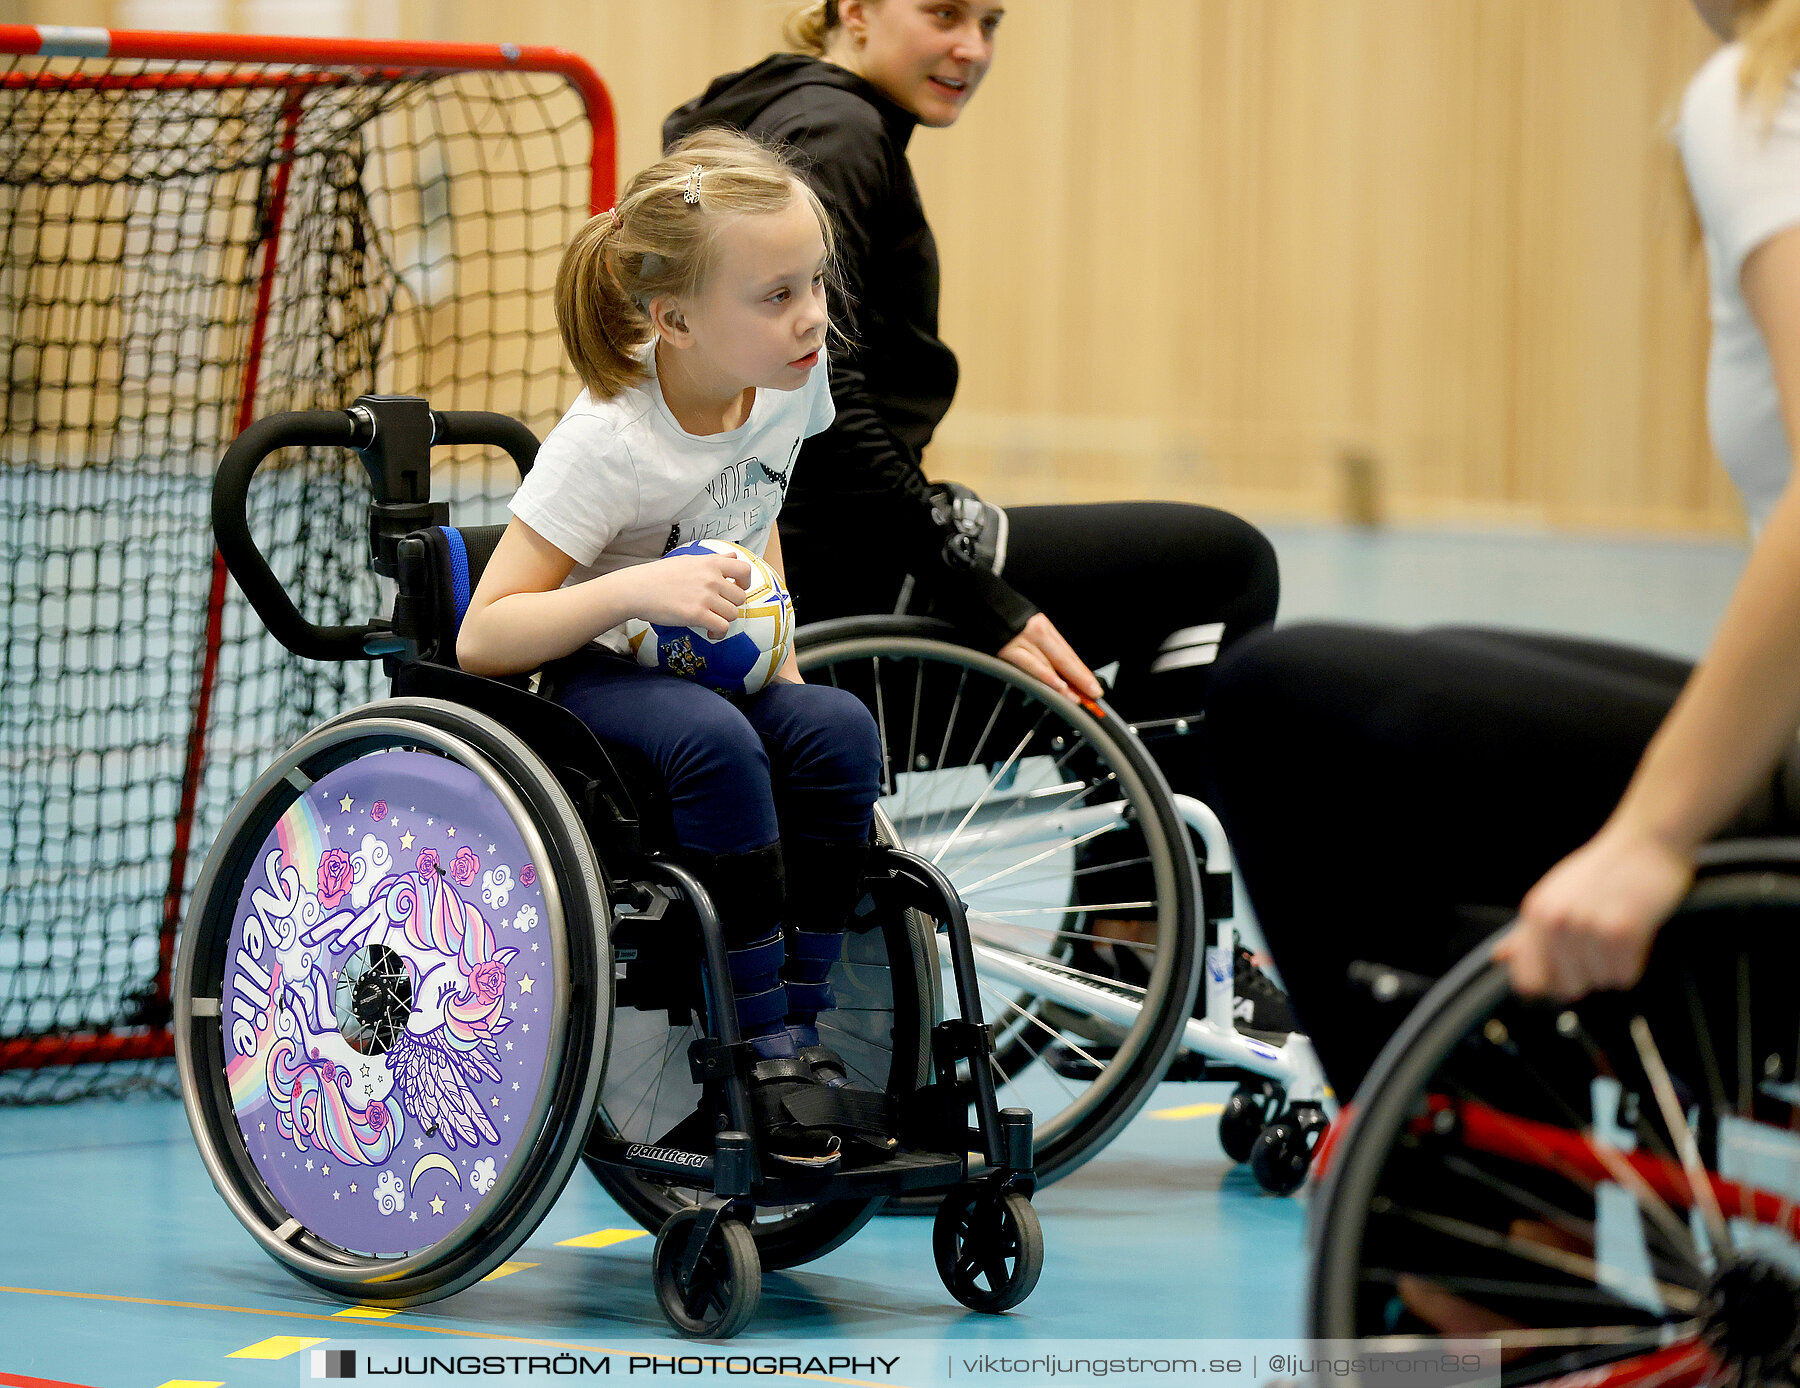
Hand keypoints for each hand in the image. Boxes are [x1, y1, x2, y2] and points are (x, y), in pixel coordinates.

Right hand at [629, 553, 751, 638]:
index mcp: (710, 563)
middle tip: (717, 608)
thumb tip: (733, 557)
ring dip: (724, 619)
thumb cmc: (659, 575)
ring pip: (733, 613)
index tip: (736, 588)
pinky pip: (722, 627)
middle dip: (731, 605)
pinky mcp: (697, 614)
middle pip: (740, 597)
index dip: (744, 582)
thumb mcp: (688, 560)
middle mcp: (711, 578)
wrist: (637, 589)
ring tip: (711, 620)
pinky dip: (718, 633)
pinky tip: (709, 631)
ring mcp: (705, 596)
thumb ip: (713, 560)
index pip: (744, 570)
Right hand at [997, 613, 1103, 701]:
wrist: (980, 607)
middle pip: (1064, 658)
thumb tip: (1062, 677)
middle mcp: (1036, 631)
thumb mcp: (1028, 632)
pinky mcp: (1008, 649)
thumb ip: (1043, 651)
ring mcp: (1022, 640)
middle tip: (1094, 694)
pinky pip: (1030, 664)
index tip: (1094, 687)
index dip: (1082, 672)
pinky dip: (1045, 675)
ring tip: (1076, 698)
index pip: (1068, 653)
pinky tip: (1057, 685)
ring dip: (1064, 683)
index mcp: (1044, 628)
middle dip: (1081, 679)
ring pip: (1049, 664)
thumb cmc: (1001, 623)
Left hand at [1493, 825, 1694, 1000]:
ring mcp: (1587, 926)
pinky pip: (1625, 976)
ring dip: (1614, 965)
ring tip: (1617, 929)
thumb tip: (1499, 957)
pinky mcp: (1621, 931)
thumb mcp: (1554, 896)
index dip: (1549, 984)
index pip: (1527, 981)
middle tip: (1600, 943)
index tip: (1567, 973)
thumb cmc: (1602, 872)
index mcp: (1535, 913)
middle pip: (1567, 988)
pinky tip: (1634, 933)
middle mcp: (1555, 921)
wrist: (1645, 842)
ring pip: (1600, 983)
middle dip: (1587, 974)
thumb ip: (1525, 933)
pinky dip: (1634, 962)